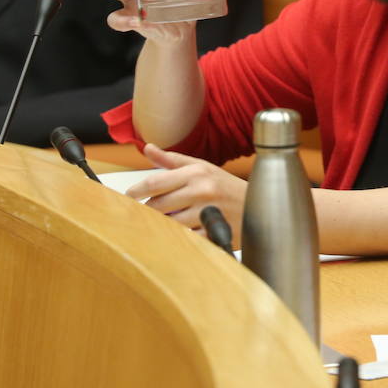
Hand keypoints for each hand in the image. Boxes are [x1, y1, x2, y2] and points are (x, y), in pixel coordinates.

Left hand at [127, 144, 246, 242]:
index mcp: (196, 173)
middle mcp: (201, 190)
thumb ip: (172, 160)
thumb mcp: (202, 167)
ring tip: (158, 224)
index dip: (135, 192)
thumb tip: (148, 148)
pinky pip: (185, 239)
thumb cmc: (227, 186)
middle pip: (157, 205)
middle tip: (139, 214)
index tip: (127, 198)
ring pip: (168, 223)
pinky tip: (176, 236)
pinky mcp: (213, 232)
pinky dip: (177, 238)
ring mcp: (208, 213)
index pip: (154, 183)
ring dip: (160, 225)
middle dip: (146, 211)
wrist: (261, 205)